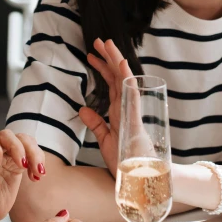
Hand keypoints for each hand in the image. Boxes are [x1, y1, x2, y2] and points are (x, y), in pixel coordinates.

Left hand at [0, 130, 45, 221]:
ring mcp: (7, 157)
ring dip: (37, 157)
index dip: (17, 147)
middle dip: (31, 152)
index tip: (22, 165)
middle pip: (20, 138)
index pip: (4, 137)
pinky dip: (37, 165)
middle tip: (38, 170)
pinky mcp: (16, 165)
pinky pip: (31, 157)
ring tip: (39, 175)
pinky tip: (36, 178)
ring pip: (28, 145)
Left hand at [78, 38, 133, 175]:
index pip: (110, 84)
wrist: (138, 180)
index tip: (91, 54)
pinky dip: (128, 80)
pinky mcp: (134, 121)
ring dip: (116, 62)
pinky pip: (132, 97)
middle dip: (108, 58)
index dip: (102, 67)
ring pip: (124, 81)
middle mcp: (126, 108)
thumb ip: (96, 123)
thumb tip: (82, 108)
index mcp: (119, 111)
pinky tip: (122, 66)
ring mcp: (131, 113)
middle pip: (117, 77)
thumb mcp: (105, 139)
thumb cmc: (125, 162)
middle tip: (98, 41)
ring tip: (108, 44)